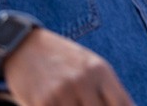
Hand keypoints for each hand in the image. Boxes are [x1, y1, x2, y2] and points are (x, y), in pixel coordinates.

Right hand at [3, 28, 134, 105]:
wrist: (24, 46)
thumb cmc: (63, 59)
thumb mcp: (90, 65)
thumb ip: (107, 89)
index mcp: (100, 70)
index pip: (122, 103)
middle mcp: (83, 81)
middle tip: (86, 103)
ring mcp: (62, 92)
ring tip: (70, 100)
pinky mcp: (42, 102)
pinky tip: (58, 104)